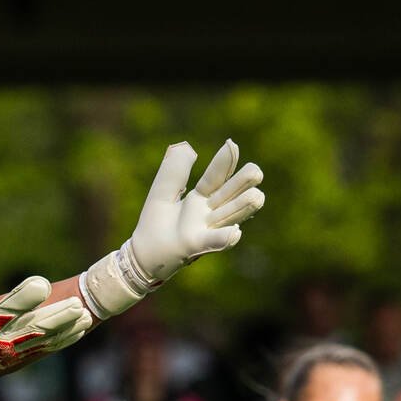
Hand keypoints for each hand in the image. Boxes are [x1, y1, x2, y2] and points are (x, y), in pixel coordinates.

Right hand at [0, 259, 93, 400]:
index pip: (6, 310)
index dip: (24, 298)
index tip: (42, 283)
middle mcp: (3, 342)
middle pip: (34, 328)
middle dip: (57, 316)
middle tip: (78, 305)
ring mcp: (16, 353)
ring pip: (46, 340)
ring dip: (66, 328)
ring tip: (85, 316)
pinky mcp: (24, 357)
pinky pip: (48, 348)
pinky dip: (64, 339)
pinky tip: (80, 329)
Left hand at [80, 139, 264, 318]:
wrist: (142, 256)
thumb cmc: (155, 225)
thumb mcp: (162, 193)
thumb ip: (173, 171)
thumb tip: (188, 147)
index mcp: (200, 198)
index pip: (217, 177)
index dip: (225, 162)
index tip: (232, 144)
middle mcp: (208, 213)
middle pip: (231, 195)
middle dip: (243, 184)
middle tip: (255, 172)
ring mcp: (205, 230)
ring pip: (229, 216)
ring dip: (243, 207)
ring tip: (257, 197)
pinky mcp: (195, 247)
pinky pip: (212, 242)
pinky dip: (224, 239)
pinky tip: (235, 234)